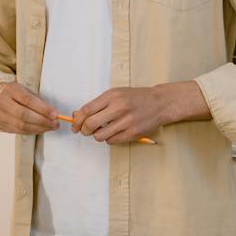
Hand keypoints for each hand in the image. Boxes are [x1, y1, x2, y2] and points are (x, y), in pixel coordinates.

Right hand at [0, 82, 59, 134]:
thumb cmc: (12, 93)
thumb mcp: (24, 90)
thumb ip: (37, 100)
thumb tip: (52, 113)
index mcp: (10, 90)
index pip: (28, 100)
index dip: (43, 109)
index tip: (55, 115)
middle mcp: (2, 102)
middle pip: (24, 115)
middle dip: (42, 121)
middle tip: (55, 123)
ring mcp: (0, 115)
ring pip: (21, 126)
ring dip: (39, 128)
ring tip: (50, 127)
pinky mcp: (1, 125)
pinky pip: (18, 131)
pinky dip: (32, 131)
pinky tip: (40, 130)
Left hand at [72, 82, 199, 143]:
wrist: (160, 102)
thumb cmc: (135, 98)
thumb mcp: (115, 94)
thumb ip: (97, 104)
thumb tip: (76, 115)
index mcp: (112, 96)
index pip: (86, 110)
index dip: (77, 120)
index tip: (75, 125)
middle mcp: (119, 108)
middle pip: (90, 125)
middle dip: (84, 130)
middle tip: (86, 131)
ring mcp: (127, 121)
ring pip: (100, 136)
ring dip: (97, 135)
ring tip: (103, 130)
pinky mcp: (133, 133)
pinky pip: (112, 141)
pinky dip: (109, 139)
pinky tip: (115, 132)